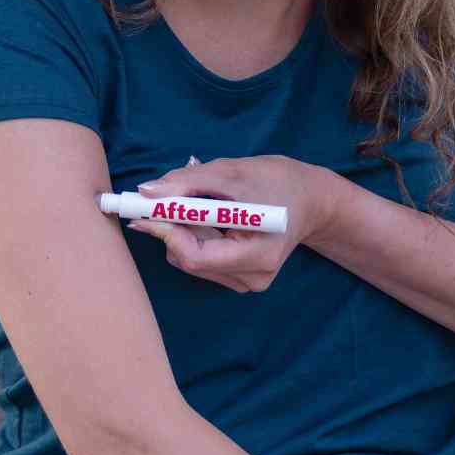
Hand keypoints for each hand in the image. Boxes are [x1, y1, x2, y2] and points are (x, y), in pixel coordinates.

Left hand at [127, 154, 333, 292]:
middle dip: (174, 227)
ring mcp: (248, 282)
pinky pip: (202, 262)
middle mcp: (254, 277)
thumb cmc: (276, 181)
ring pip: (191, 262)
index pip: (196, 256)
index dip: (166, 231)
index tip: (145, 208)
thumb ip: (188, 181)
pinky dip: (196, 238)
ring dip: (185, 231)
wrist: (309, 198)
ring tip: (207, 203)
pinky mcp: (241, 279)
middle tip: (171, 196)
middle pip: (190, 260)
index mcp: (259, 254)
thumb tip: (146, 192)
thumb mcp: (232, 172)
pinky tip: (214, 220)